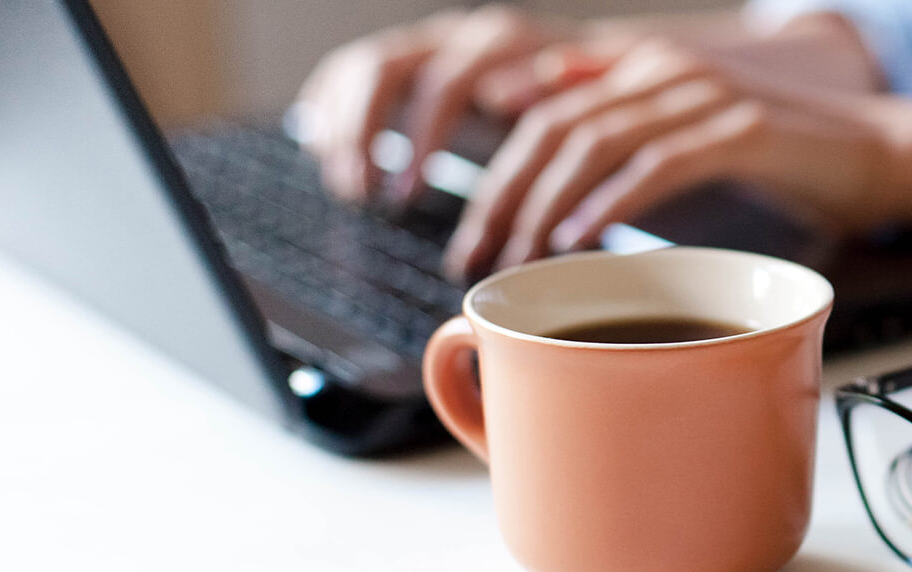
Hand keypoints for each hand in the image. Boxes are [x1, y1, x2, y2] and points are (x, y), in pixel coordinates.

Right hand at [294, 5, 593, 203]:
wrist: (589, 73)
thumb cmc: (589, 104)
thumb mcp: (584, 106)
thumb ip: (551, 96)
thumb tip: (500, 100)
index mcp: (497, 43)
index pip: (442, 82)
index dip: (420, 137)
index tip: (407, 193)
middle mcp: (453, 37)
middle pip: (385, 70)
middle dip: (365, 134)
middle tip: (363, 195)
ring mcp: (424, 46)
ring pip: (360, 70)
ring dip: (344, 129)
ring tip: (348, 188)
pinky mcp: (401, 64)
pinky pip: (346, 73)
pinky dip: (328, 109)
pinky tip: (322, 149)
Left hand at [443, 39, 910, 281]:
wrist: (881, 152)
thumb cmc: (785, 157)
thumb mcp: (690, 134)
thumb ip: (623, 122)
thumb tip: (543, 122)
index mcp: (643, 66)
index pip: (541, 109)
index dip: (492, 169)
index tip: (472, 233)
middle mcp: (664, 68)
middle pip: (552, 126)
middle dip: (502, 196)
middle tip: (476, 256)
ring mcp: (703, 95)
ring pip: (593, 141)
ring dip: (544, 205)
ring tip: (519, 256)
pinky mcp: (742, 130)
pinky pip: (656, 164)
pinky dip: (609, 203)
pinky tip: (579, 238)